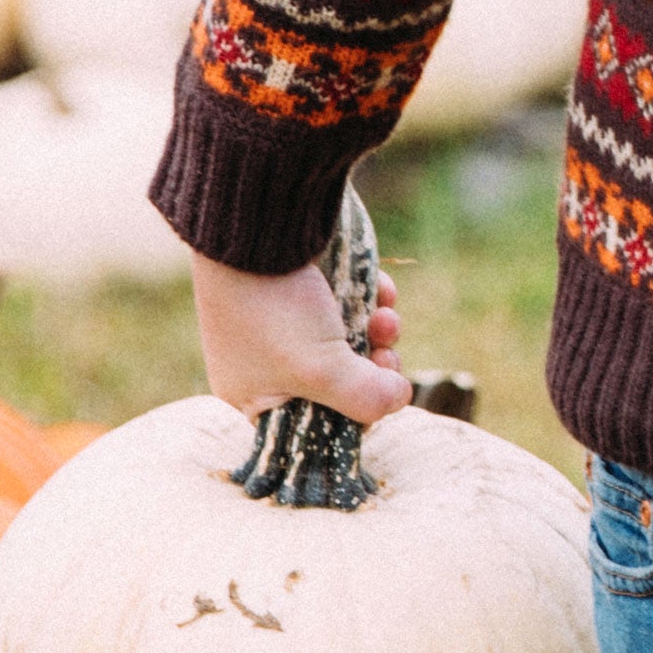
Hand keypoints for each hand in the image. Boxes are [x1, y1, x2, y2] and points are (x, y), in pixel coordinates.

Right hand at [190, 255, 409, 428]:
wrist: (258, 229)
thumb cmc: (276, 311)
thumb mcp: (323, 372)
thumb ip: (365, 398)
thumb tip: (398, 397)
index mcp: (254, 394)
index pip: (312, 424)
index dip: (351, 416)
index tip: (376, 401)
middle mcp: (268, 361)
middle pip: (340, 383)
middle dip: (373, 370)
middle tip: (387, 358)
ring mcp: (289, 320)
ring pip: (353, 341)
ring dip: (380, 333)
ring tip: (386, 318)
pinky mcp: (310, 285)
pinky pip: (353, 303)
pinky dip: (374, 300)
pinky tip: (384, 292)